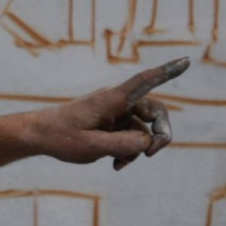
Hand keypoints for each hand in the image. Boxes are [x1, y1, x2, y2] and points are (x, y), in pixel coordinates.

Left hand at [26, 57, 189, 169]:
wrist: (38, 137)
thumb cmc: (60, 136)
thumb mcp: (91, 146)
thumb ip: (122, 145)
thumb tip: (147, 142)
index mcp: (112, 99)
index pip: (144, 82)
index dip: (167, 72)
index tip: (186, 61)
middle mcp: (117, 103)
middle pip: (155, 111)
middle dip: (160, 133)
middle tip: (152, 153)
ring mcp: (115, 114)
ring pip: (143, 130)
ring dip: (139, 149)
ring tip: (120, 164)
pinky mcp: (111, 125)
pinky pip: (132, 137)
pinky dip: (129, 151)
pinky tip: (116, 164)